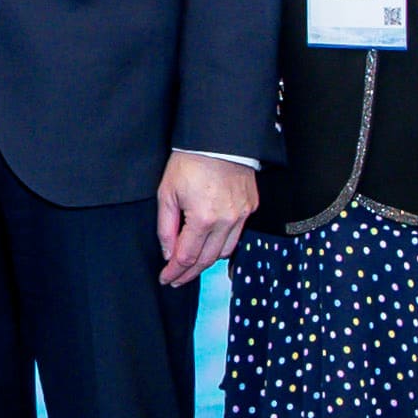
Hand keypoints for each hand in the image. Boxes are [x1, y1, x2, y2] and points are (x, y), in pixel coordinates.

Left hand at [155, 151, 257, 286]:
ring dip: (207, 261)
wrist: (219, 138)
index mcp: (203, 218)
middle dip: (189, 273)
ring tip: (192, 265)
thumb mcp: (167, 193)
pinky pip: (237, 235)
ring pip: (225, 251)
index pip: (187, 257)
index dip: (175, 271)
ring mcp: (242, 215)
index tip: (166, 279)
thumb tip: (169, 253)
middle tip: (177, 279)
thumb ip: (166, 227)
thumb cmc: (190, 161)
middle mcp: (226, 221)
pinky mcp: (250, 207)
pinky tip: (211, 244)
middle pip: (207, 260)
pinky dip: (223, 244)